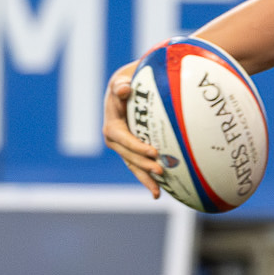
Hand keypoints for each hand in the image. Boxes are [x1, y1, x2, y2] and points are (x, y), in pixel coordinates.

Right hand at [103, 62, 164, 195]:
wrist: (125, 92)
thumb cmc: (126, 85)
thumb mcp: (122, 82)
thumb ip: (121, 85)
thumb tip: (124, 89)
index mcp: (112, 125)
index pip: (122, 138)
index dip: (136, 146)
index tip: (153, 151)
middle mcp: (115, 140)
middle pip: (128, 156)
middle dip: (144, 165)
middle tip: (161, 170)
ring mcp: (124, 149)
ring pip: (133, 166)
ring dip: (145, 179)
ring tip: (157, 192)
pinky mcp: (132, 154)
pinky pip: (139, 168)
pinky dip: (147, 180)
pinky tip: (159, 192)